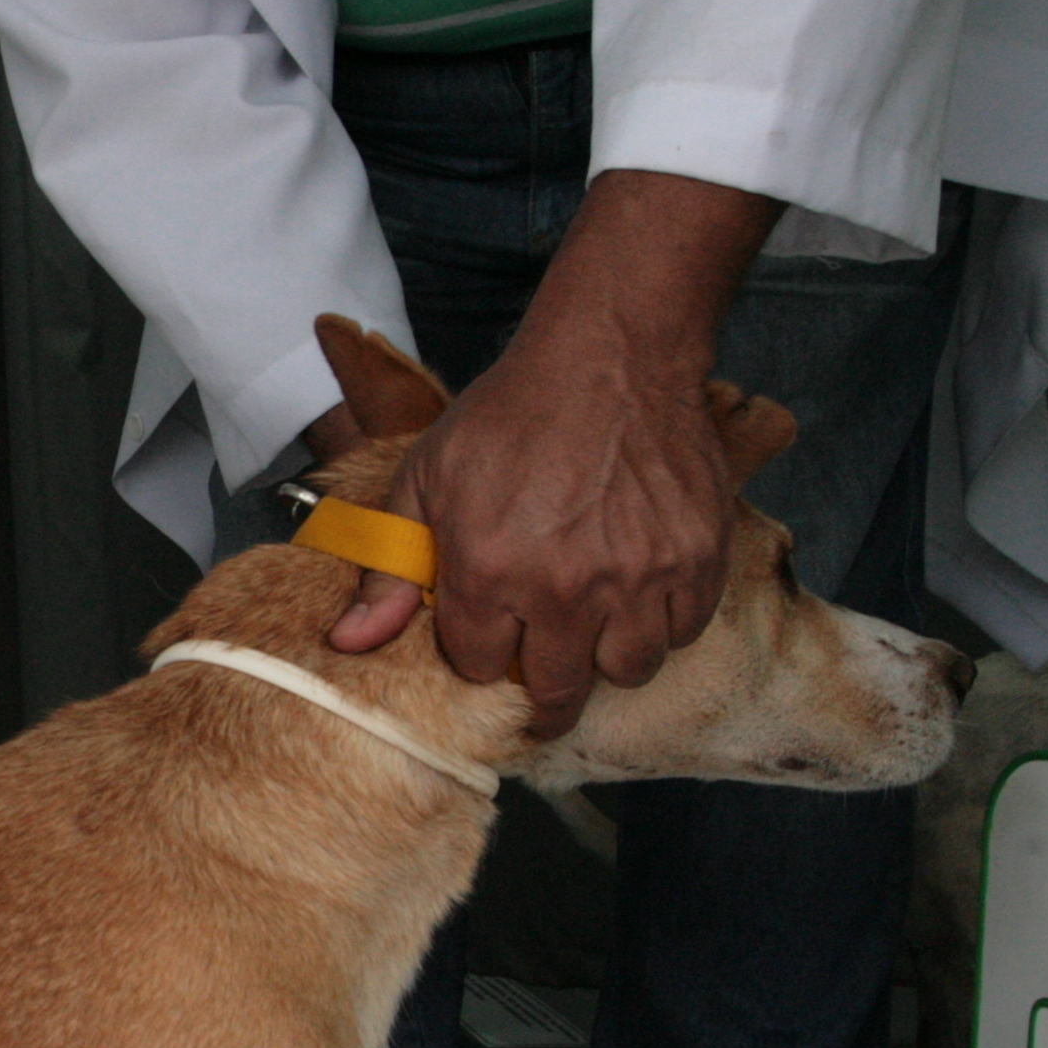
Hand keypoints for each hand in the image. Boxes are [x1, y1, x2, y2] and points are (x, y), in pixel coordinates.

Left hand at [327, 172, 778, 736]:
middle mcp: (565, 587)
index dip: (482, 654)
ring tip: (596, 622)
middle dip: (546, 689)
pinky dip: (664, 621)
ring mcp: (639, 576)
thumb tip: (349, 643)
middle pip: (560, 690)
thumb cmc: (513, 415)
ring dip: (609, 656)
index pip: (481, 666)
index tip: (491, 636)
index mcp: (489, 570)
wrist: (610, 357)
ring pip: (629, 669)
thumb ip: (389, 571)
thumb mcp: (426, 480)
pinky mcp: (697, 559)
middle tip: (547, 670)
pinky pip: (685, 630)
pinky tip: (639, 589)